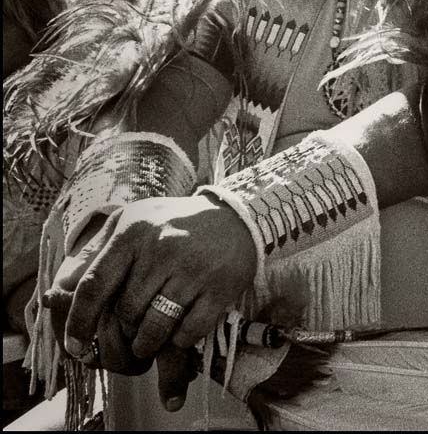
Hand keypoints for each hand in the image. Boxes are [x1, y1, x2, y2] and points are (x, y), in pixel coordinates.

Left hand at [46, 195, 255, 407]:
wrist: (236, 217)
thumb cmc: (173, 224)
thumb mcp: (131, 223)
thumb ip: (94, 253)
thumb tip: (56, 293)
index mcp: (134, 231)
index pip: (93, 287)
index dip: (79, 322)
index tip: (75, 345)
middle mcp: (163, 248)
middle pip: (125, 312)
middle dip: (122, 330)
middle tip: (130, 330)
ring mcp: (194, 269)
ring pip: (154, 328)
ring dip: (146, 343)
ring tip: (147, 340)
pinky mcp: (221, 288)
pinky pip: (187, 333)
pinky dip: (177, 341)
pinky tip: (177, 330)